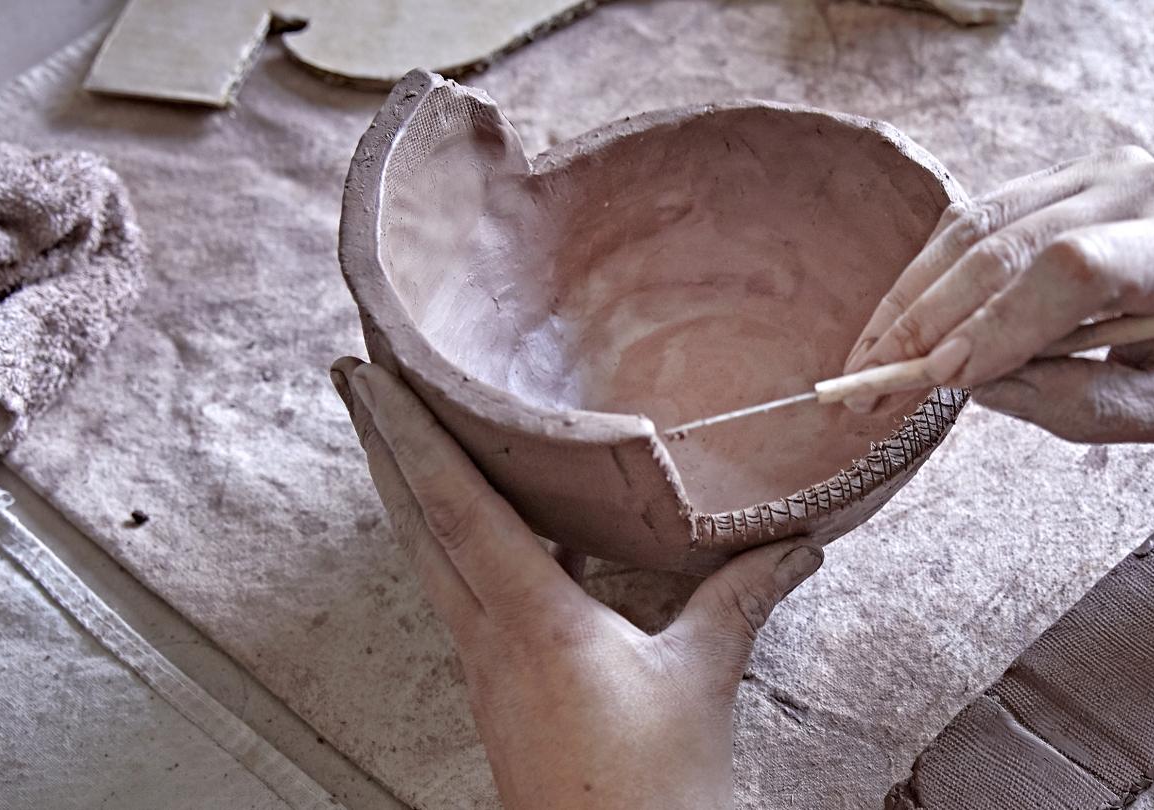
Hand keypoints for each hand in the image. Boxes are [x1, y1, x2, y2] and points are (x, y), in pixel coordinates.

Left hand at [330, 357, 822, 808]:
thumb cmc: (650, 791)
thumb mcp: (702, 681)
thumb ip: (740, 598)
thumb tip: (796, 538)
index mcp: (531, 621)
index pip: (455, 507)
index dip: (412, 435)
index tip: (372, 375)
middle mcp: (489, 639)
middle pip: (418, 524)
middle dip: (384, 449)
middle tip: (357, 380)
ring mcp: (487, 669)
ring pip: (433, 560)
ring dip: (411, 493)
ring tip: (399, 436)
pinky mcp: (502, 693)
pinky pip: (464, 596)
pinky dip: (456, 543)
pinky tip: (486, 532)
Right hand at [842, 146, 1153, 442]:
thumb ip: (1085, 404)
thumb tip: (977, 385)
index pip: (1079, 267)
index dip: (1004, 319)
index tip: (945, 377)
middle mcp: (1140, 188)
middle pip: (1011, 246)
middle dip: (931, 322)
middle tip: (868, 387)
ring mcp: (1093, 172)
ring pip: (976, 229)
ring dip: (912, 301)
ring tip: (864, 365)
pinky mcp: (1054, 179)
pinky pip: (972, 224)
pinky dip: (926, 279)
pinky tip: (894, 329)